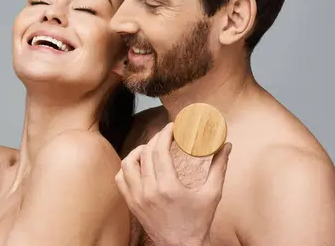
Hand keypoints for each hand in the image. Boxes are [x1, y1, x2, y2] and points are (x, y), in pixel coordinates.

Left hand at [115, 123, 231, 245]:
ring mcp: (137, 198)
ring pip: (128, 163)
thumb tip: (227, 146)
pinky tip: (138, 165)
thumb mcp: (212, 194)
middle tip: (166, 133)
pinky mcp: (131, 203)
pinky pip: (120, 178)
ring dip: (138, 151)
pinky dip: (127, 168)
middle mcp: (149, 191)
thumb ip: (219, 168)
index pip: (160, 151)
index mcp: (169, 187)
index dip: (165, 134)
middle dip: (155, 138)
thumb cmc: (198, 222)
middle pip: (145, 153)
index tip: (172, 126)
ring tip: (150, 148)